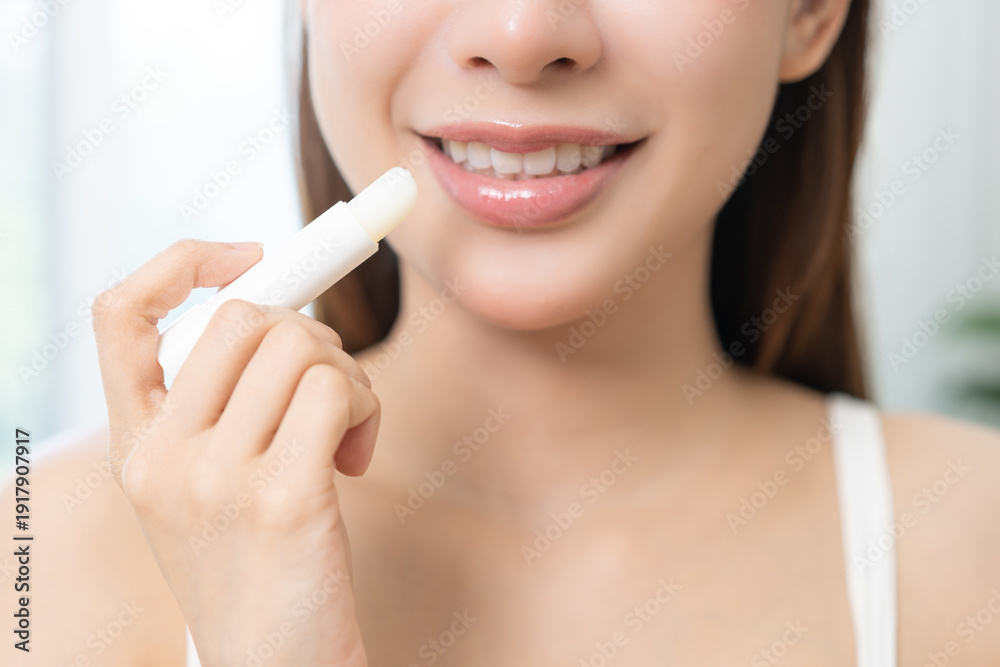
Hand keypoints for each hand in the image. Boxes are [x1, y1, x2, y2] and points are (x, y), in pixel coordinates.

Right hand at [92, 239, 376, 666]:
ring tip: (345, 429)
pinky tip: (355, 453)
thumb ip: (222, 405)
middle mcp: (162, 459)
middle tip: (326, 383)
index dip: (183, 263)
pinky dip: (364, 404)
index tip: (252, 258)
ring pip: (299, 345)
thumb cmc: (258, 565)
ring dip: (345, 373)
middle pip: (242, 317)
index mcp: (136, 448)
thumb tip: (286, 312)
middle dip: (306, 330)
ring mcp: (217, 479)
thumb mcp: (208, 484)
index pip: (121, 315)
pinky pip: (333, 389)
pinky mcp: (285, 497)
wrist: (277, 665)